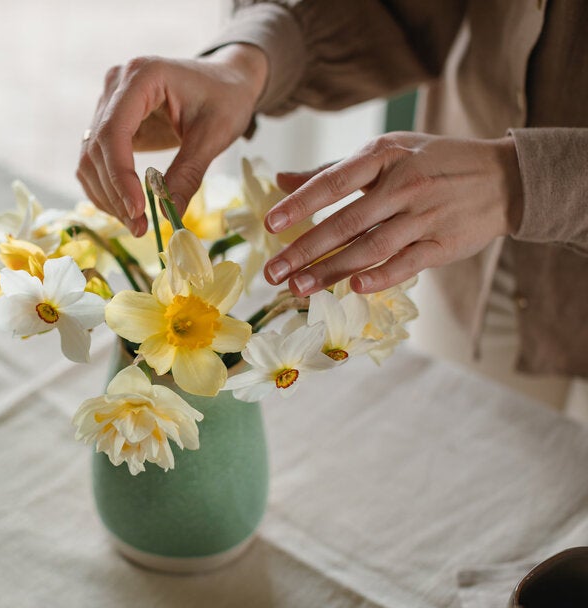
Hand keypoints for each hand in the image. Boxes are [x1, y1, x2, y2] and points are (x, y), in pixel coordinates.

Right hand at [77, 44, 267, 235]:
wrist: (226, 82)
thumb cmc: (225, 99)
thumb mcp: (215, 135)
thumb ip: (188, 173)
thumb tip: (167, 214)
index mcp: (143, 75)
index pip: (114, 131)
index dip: (120, 175)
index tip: (137, 210)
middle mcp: (117, 85)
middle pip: (97, 148)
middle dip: (115, 194)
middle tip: (140, 228)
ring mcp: (108, 103)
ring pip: (90, 158)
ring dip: (107, 196)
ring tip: (136, 224)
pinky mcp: (109, 122)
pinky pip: (96, 161)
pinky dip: (106, 189)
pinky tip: (127, 209)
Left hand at [263, 132, 522, 294]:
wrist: (504, 177)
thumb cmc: (431, 162)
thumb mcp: (386, 152)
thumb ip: (332, 170)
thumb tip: (281, 179)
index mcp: (384, 157)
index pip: (334, 182)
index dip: (300, 203)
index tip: (270, 224)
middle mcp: (403, 185)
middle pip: (346, 223)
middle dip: (305, 250)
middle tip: (272, 272)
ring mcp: (425, 216)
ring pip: (371, 248)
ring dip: (332, 271)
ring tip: (298, 288)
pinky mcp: (444, 244)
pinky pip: (408, 263)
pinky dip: (381, 277)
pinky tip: (355, 289)